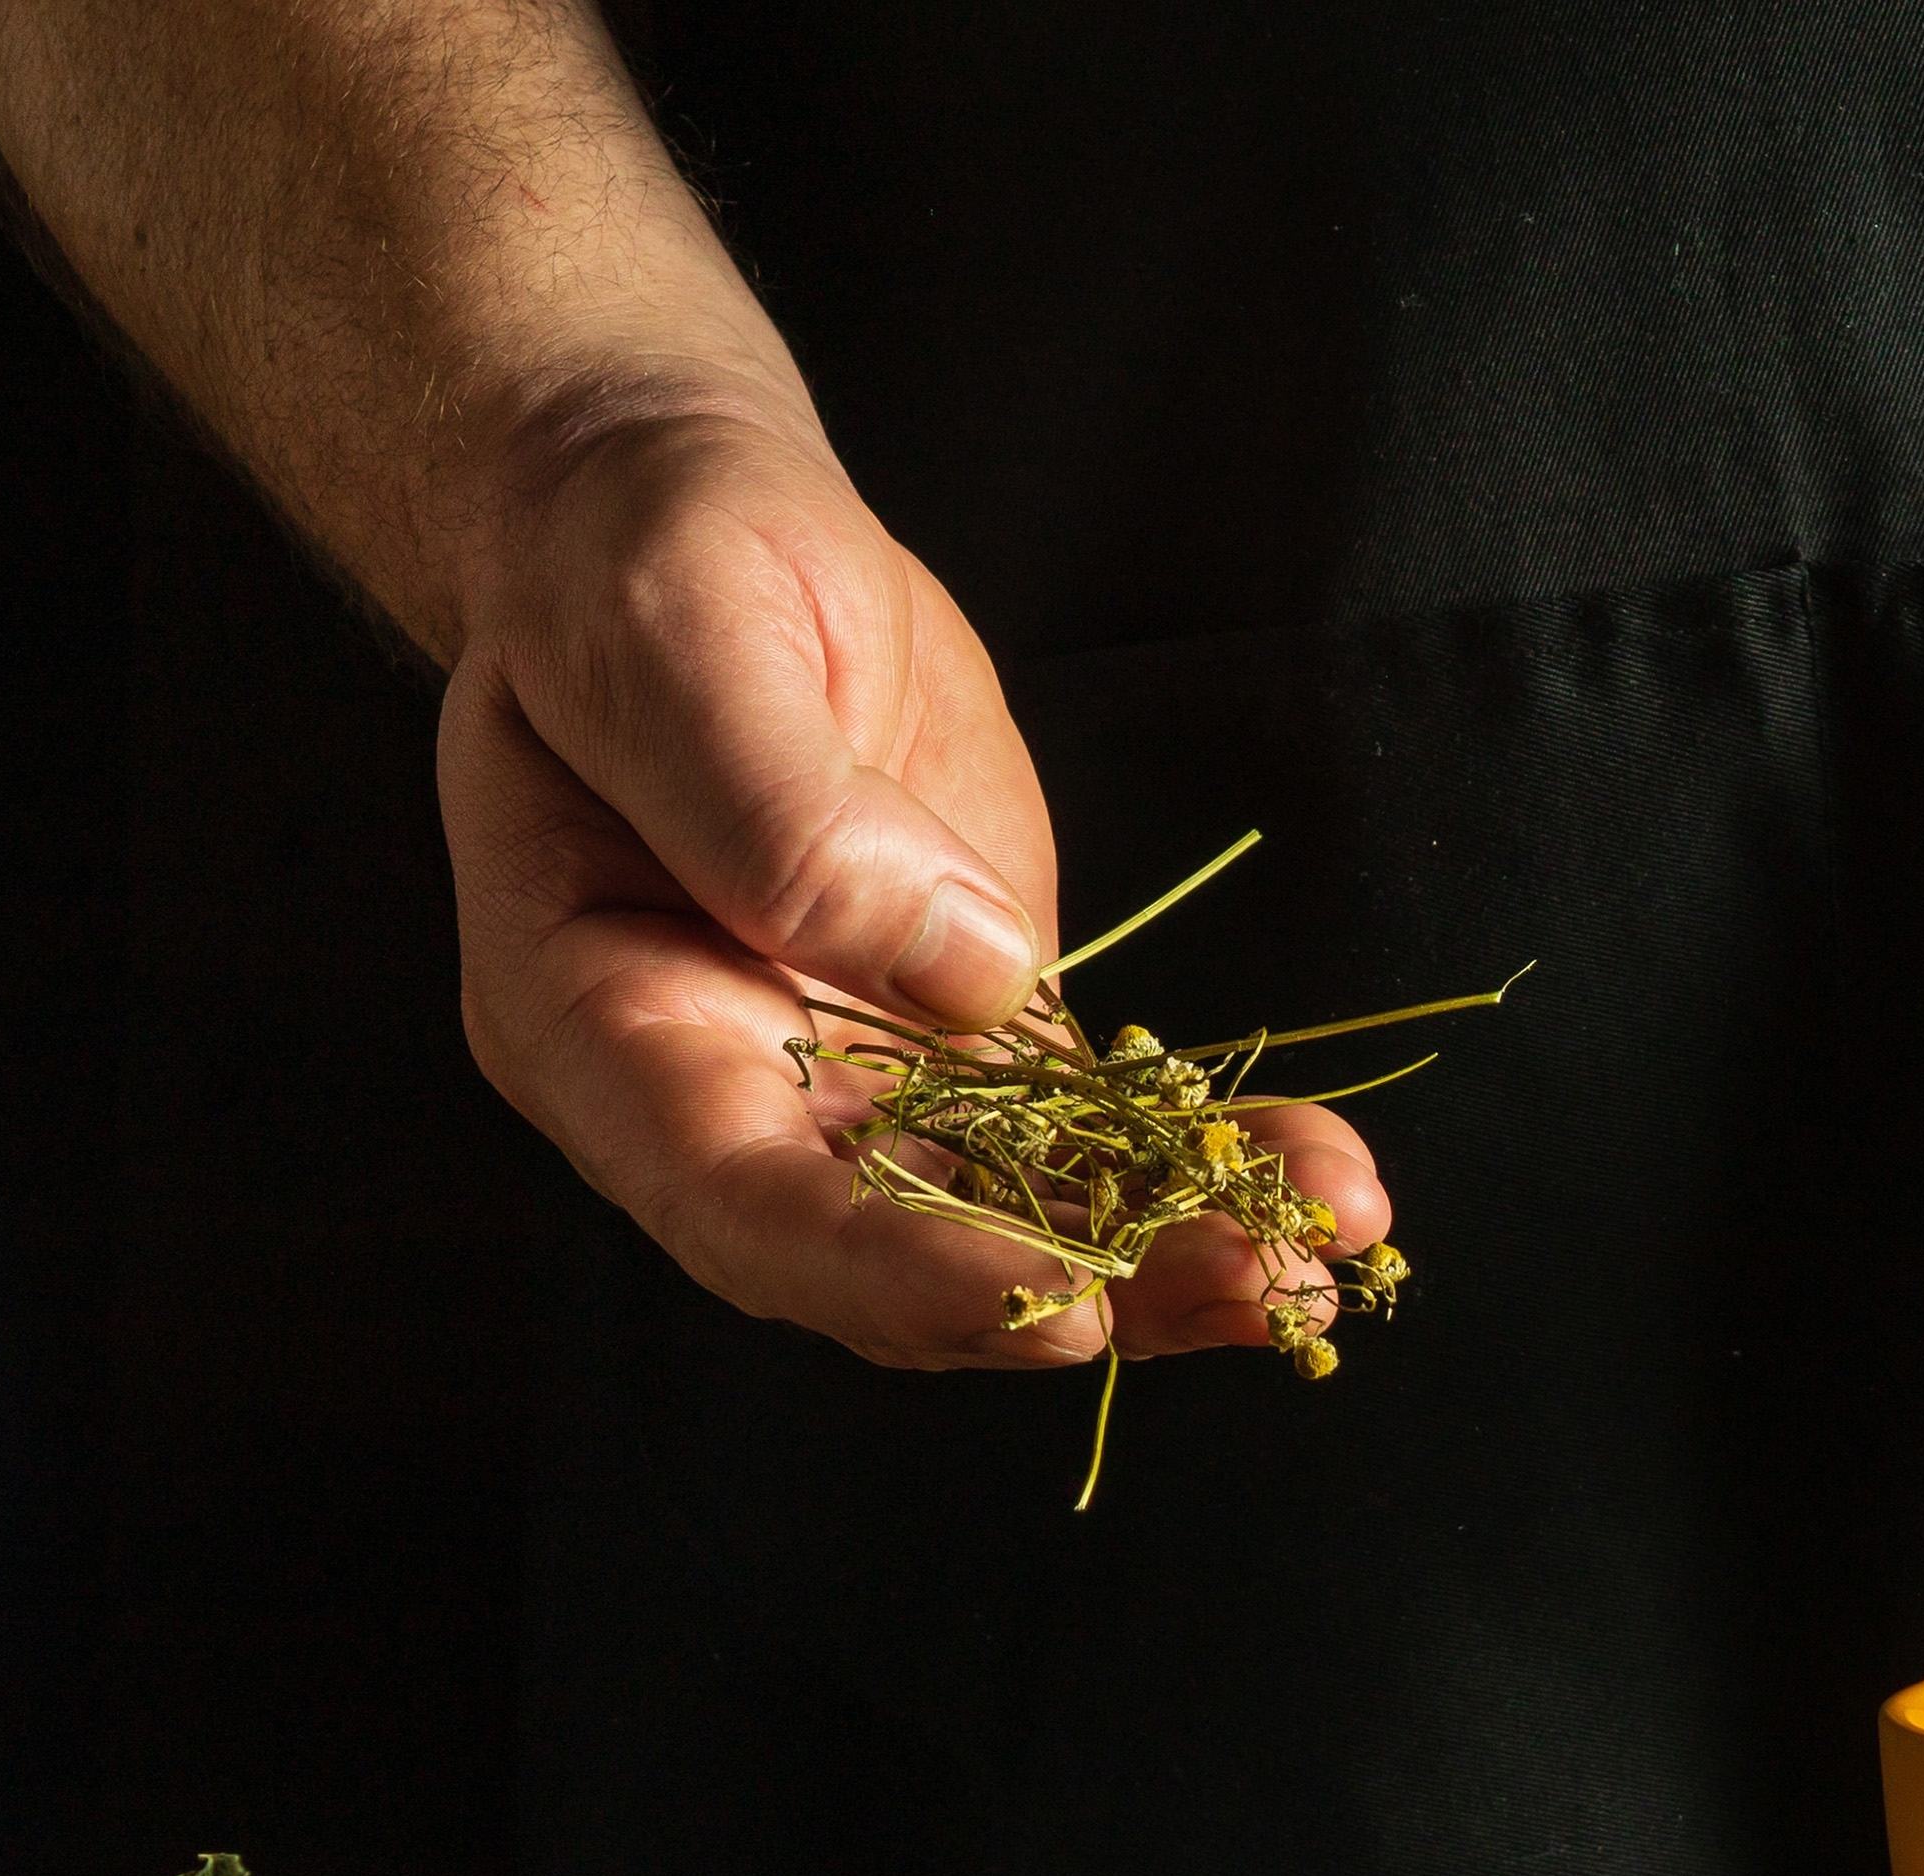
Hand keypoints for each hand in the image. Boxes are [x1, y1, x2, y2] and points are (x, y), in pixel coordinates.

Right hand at [437, 408, 1389, 1367]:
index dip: (896, 1275)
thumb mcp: (673, 645)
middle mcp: (726, 1093)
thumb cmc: (630, 564)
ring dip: (1173, 1252)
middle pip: (901, 1254)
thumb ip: (785, 816)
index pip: (745, 1204)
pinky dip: (1205, 1161)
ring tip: (1324, 1260)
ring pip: (1014, 1215)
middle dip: (1084, 1290)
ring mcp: (853, 1073)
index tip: (1052, 1305)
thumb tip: (967, 973)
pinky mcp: (967, 1029)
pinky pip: (1089, 1133)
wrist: (679, 522)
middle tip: (1252, 1287)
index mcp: (597, 1028)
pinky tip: (1326, 1182)